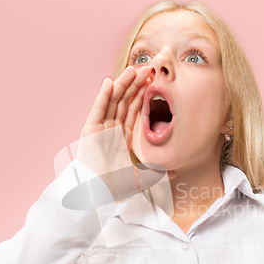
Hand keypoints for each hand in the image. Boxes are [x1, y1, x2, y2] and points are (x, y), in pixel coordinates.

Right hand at [74, 66, 169, 203]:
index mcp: (122, 138)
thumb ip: (156, 173)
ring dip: (122, 85)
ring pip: (112, 101)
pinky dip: (103, 95)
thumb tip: (174, 172)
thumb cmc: (114, 188)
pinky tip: (109, 82)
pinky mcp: (90, 130)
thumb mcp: (141, 178)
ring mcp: (100, 129)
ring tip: (133, 69)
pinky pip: (98, 109)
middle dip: (135, 85)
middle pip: (124, 102)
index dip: (142, 96)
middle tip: (147, 69)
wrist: (96, 194)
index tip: (152, 83)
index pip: (134, 111)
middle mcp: (111, 130)